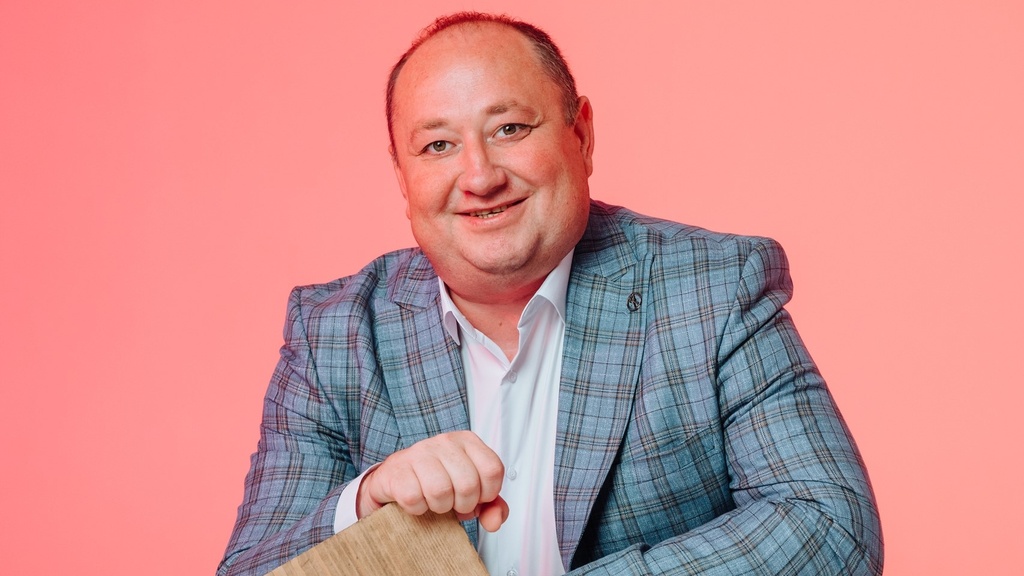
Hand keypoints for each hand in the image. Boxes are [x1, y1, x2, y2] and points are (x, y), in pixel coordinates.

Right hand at [356, 431, 508, 531]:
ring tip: (435, 501)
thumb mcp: (471, 492)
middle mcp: (446, 442)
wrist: (396, 479)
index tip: (476, 496)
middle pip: (468, 484)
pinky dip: (417, 509)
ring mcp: (420, 452)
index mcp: (468, 442)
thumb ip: (491, 506)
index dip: (487, 493)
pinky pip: (414, 499)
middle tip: (453, 502)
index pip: (493, 470)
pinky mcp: (398, 469)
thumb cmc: (436, 482)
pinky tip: (417, 500)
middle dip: (463, 505)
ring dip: (439, 507)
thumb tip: (495, 520)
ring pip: (441, 491)